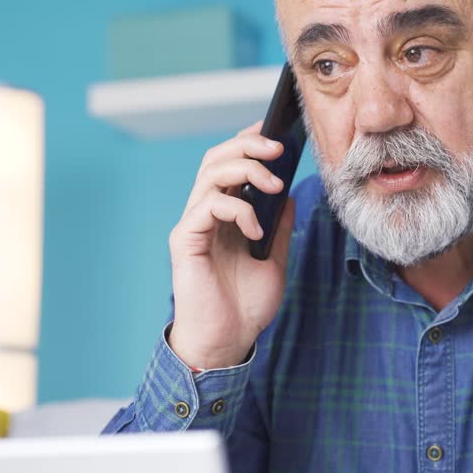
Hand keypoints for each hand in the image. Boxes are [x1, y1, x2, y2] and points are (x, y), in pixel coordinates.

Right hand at [166, 120, 296, 369]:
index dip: (248, 140)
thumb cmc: (245, 305)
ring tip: (273, 182)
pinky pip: (207, 206)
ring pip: (210, 174)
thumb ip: (279, 224)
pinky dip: (236, 207)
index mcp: (224, 214)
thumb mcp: (275, 258)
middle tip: (278, 147)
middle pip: (217, 158)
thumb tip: (288, 192)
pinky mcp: (185, 240)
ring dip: (245, 169)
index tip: (276, 130)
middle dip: (248, 144)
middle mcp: (204, 213)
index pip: (231, 163)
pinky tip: (255, 227)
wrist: (227, 342)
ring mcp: (193, 225)